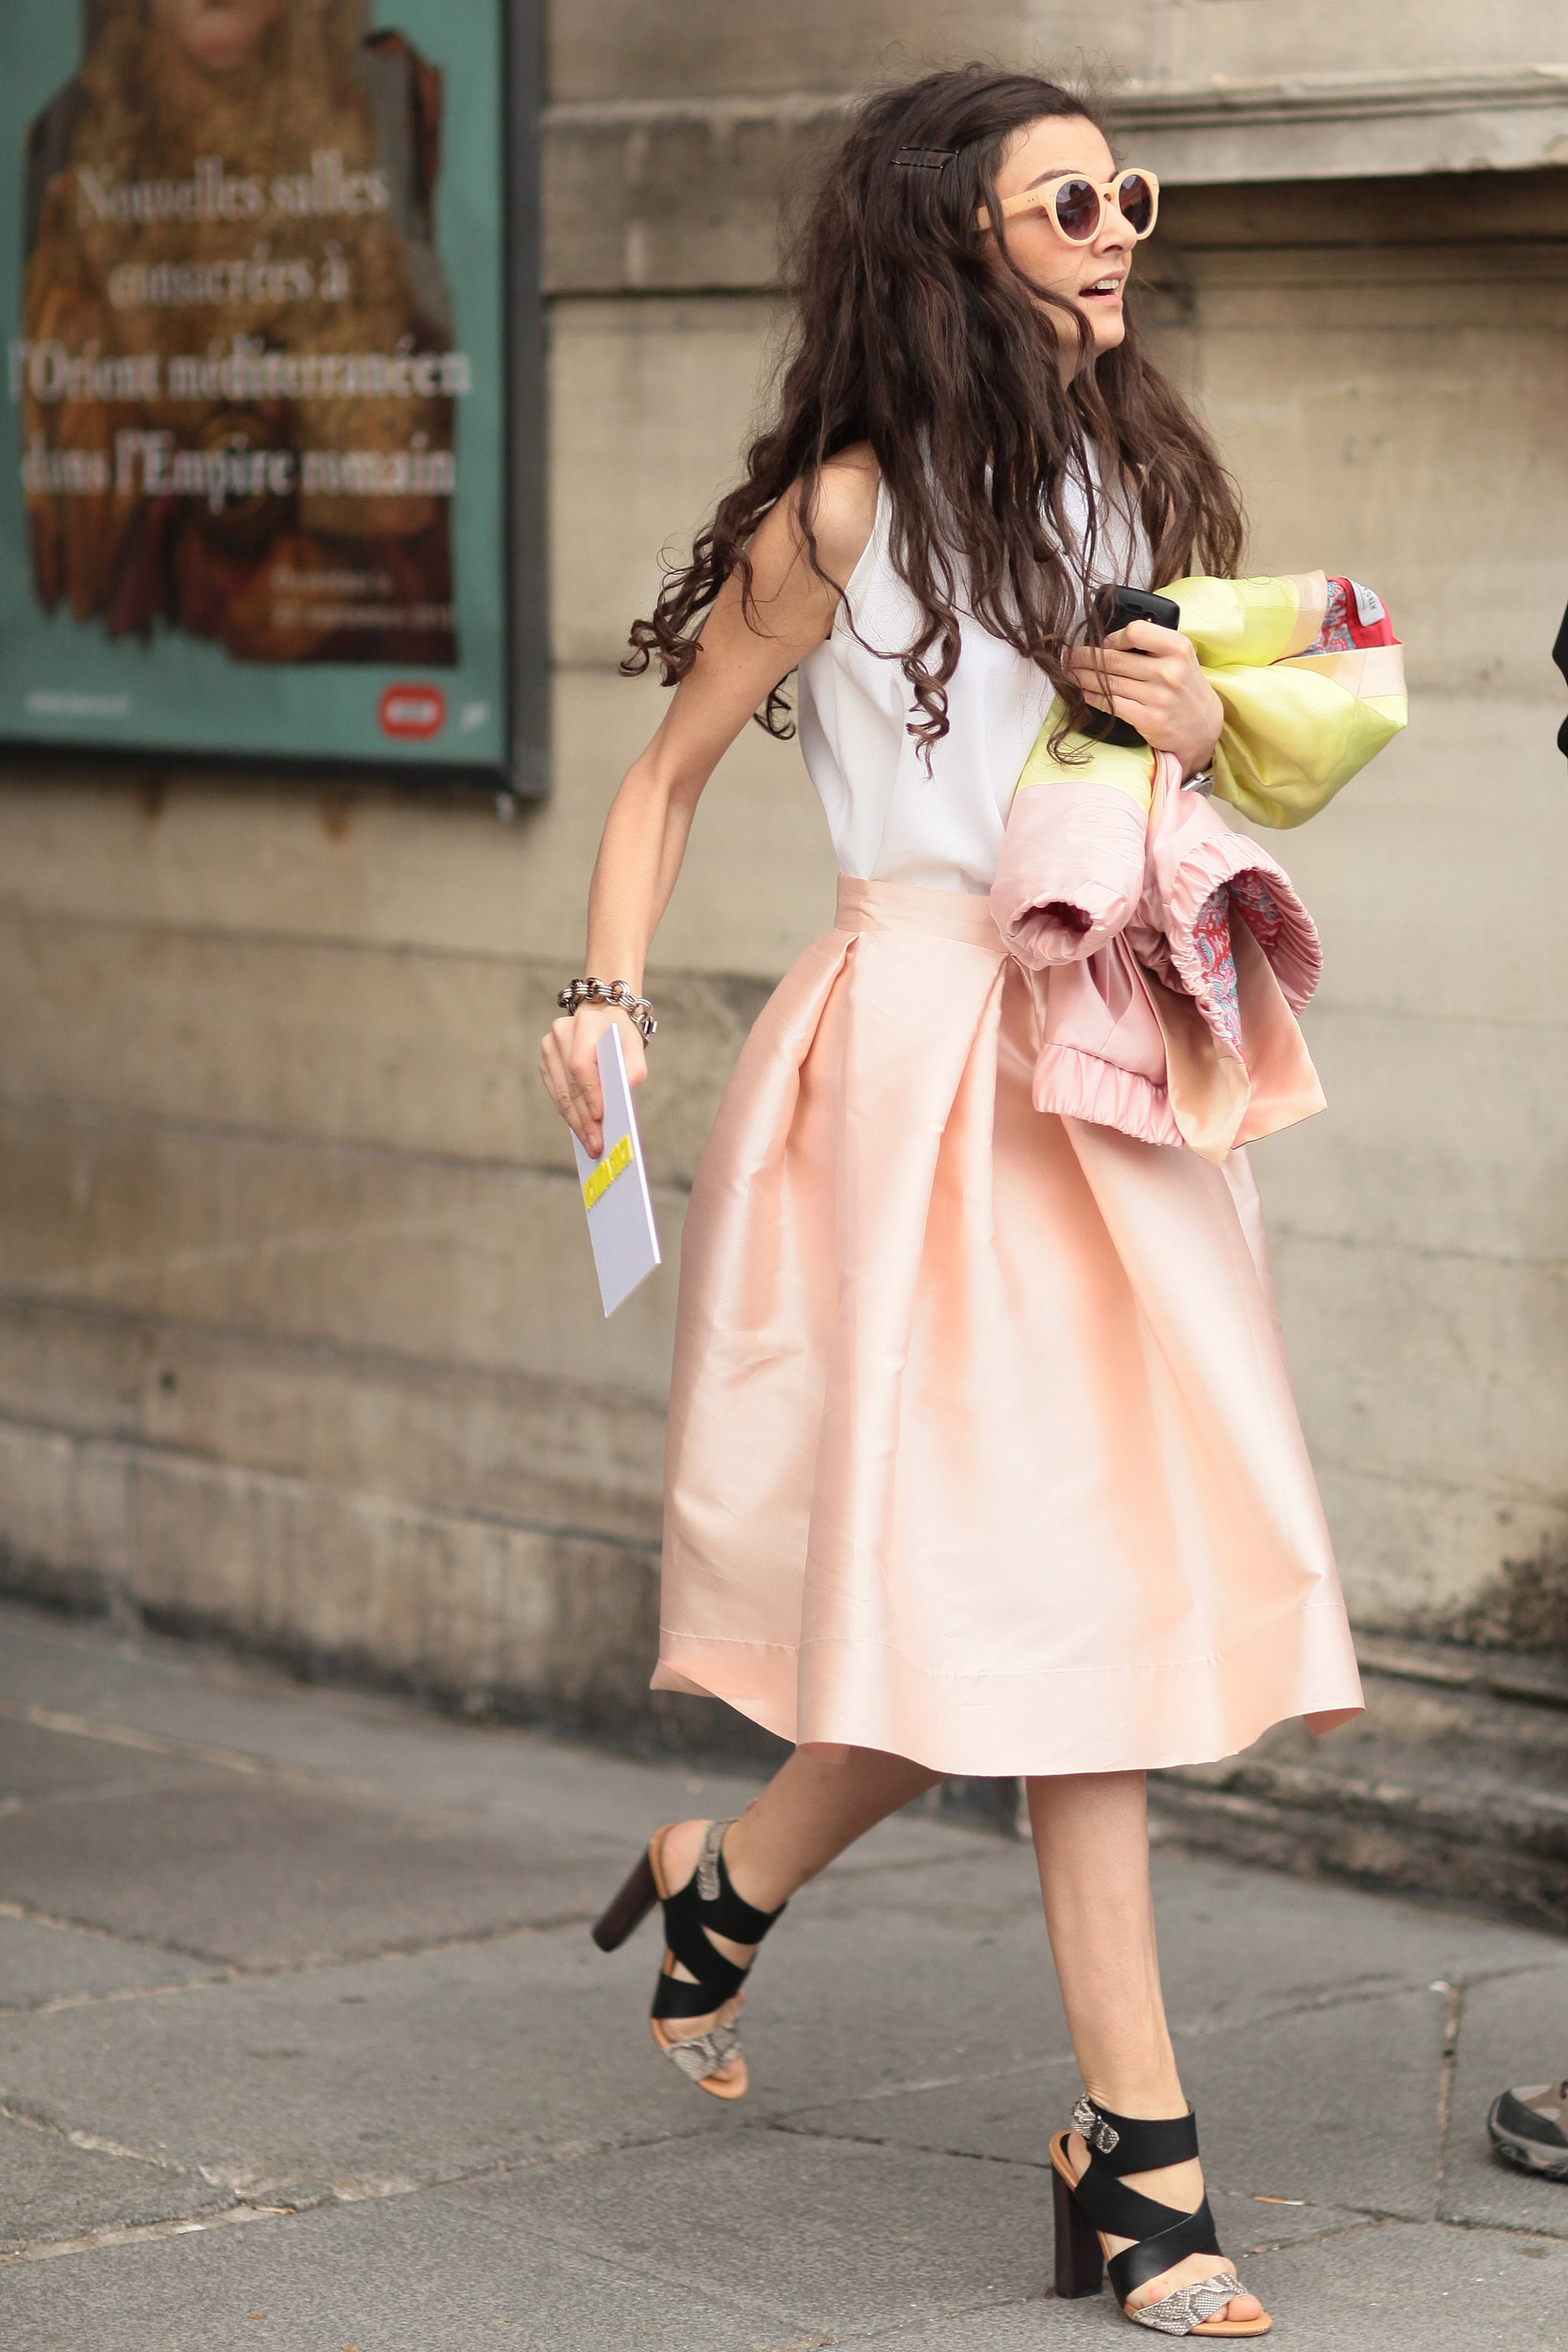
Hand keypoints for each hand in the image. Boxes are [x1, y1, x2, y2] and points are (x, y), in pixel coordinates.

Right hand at [539, 1004, 646, 1158]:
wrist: (602, 1023)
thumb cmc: (621, 1040)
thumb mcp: (635, 1049)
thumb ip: (634, 1068)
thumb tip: (622, 1092)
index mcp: (586, 1022)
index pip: (581, 1063)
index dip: (589, 1092)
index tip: (599, 1116)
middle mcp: (562, 1031)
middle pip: (570, 1083)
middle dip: (584, 1117)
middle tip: (596, 1143)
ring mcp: (549, 1046)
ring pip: (561, 1092)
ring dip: (576, 1121)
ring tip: (590, 1144)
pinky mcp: (545, 1062)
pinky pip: (556, 1094)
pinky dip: (569, 1114)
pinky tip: (581, 1131)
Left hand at [1067, 620, 1222, 778]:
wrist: (1204, 727)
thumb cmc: (1186, 688)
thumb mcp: (1181, 658)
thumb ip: (1154, 645)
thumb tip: (1110, 642)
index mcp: (1177, 648)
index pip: (1135, 632)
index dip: (1112, 637)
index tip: (1102, 643)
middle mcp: (1168, 671)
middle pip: (1114, 660)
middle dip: (1084, 657)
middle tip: (1068, 656)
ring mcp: (1158, 697)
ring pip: (1109, 682)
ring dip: (1083, 677)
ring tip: (1070, 673)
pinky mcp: (1149, 719)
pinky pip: (1112, 704)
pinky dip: (1094, 698)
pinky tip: (1084, 693)